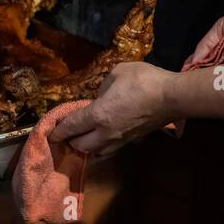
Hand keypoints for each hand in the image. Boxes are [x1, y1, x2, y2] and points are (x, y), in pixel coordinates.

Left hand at [49, 61, 172, 158]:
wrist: (172, 98)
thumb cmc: (144, 81)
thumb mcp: (119, 72)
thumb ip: (104, 85)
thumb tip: (102, 95)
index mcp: (98, 114)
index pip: (72, 126)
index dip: (59, 130)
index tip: (50, 133)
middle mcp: (105, 132)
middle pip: (80, 145)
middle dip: (70, 141)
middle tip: (66, 133)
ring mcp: (120, 139)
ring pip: (95, 151)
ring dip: (86, 146)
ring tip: (83, 137)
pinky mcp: (132, 140)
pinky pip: (109, 148)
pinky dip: (100, 146)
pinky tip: (102, 137)